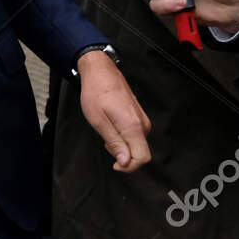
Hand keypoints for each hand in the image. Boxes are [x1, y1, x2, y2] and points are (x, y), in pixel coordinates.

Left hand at [77, 50, 151, 171]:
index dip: (129, 167)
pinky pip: (135, 135)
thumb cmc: (96, 93)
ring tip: (106, 129)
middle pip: (140, 153)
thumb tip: (125, 162)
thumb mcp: (99, 121)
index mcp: (133, 126)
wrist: (101, 72)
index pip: (142, 158)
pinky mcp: (139, 116)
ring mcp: (143, 120)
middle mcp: (143, 124)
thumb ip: (115, 143)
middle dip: (122, 154)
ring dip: (122, 145)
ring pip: (137, 145)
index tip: (114, 164)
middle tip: (105, 140)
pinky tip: (111, 125)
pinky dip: (123, 137)